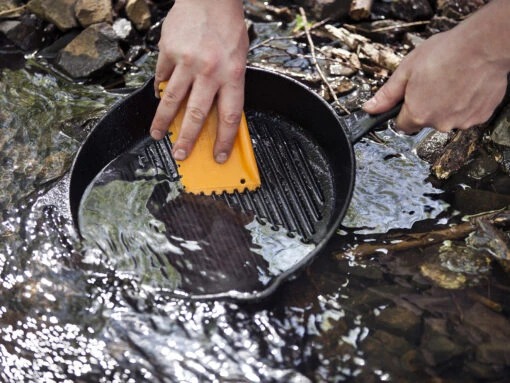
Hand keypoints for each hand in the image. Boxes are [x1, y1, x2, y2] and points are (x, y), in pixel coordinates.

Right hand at [150, 0, 248, 163]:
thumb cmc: (228, 26)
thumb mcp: (239, 58)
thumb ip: (228, 85)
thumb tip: (217, 113)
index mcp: (232, 74)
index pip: (229, 116)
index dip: (224, 140)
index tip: (218, 156)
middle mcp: (209, 71)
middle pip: (196, 114)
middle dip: (186, 139)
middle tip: (180, 155)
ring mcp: (186, 61)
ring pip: (172, 100)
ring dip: (163, 121)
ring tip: (157, 135)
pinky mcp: (168, 51)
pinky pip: (162, 76)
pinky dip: (161, 88)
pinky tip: (159, 97)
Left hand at [363, 0, 509, 133]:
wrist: (484, 46)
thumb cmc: (446, 53)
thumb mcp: (406, 70)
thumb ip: (387, 95)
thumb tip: (370, 108)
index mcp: (418, 115)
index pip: (401, 125)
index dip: (403, 111)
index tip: (409, 99)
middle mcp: (439, 123)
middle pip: (425, 121)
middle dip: (426, 106)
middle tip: (433, 82)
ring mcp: (462, 122)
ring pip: (447, 118)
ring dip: (447, 105)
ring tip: (451, 81)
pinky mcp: (480, 116)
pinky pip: (466, 114)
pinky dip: (465, 103)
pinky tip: (466, 85)